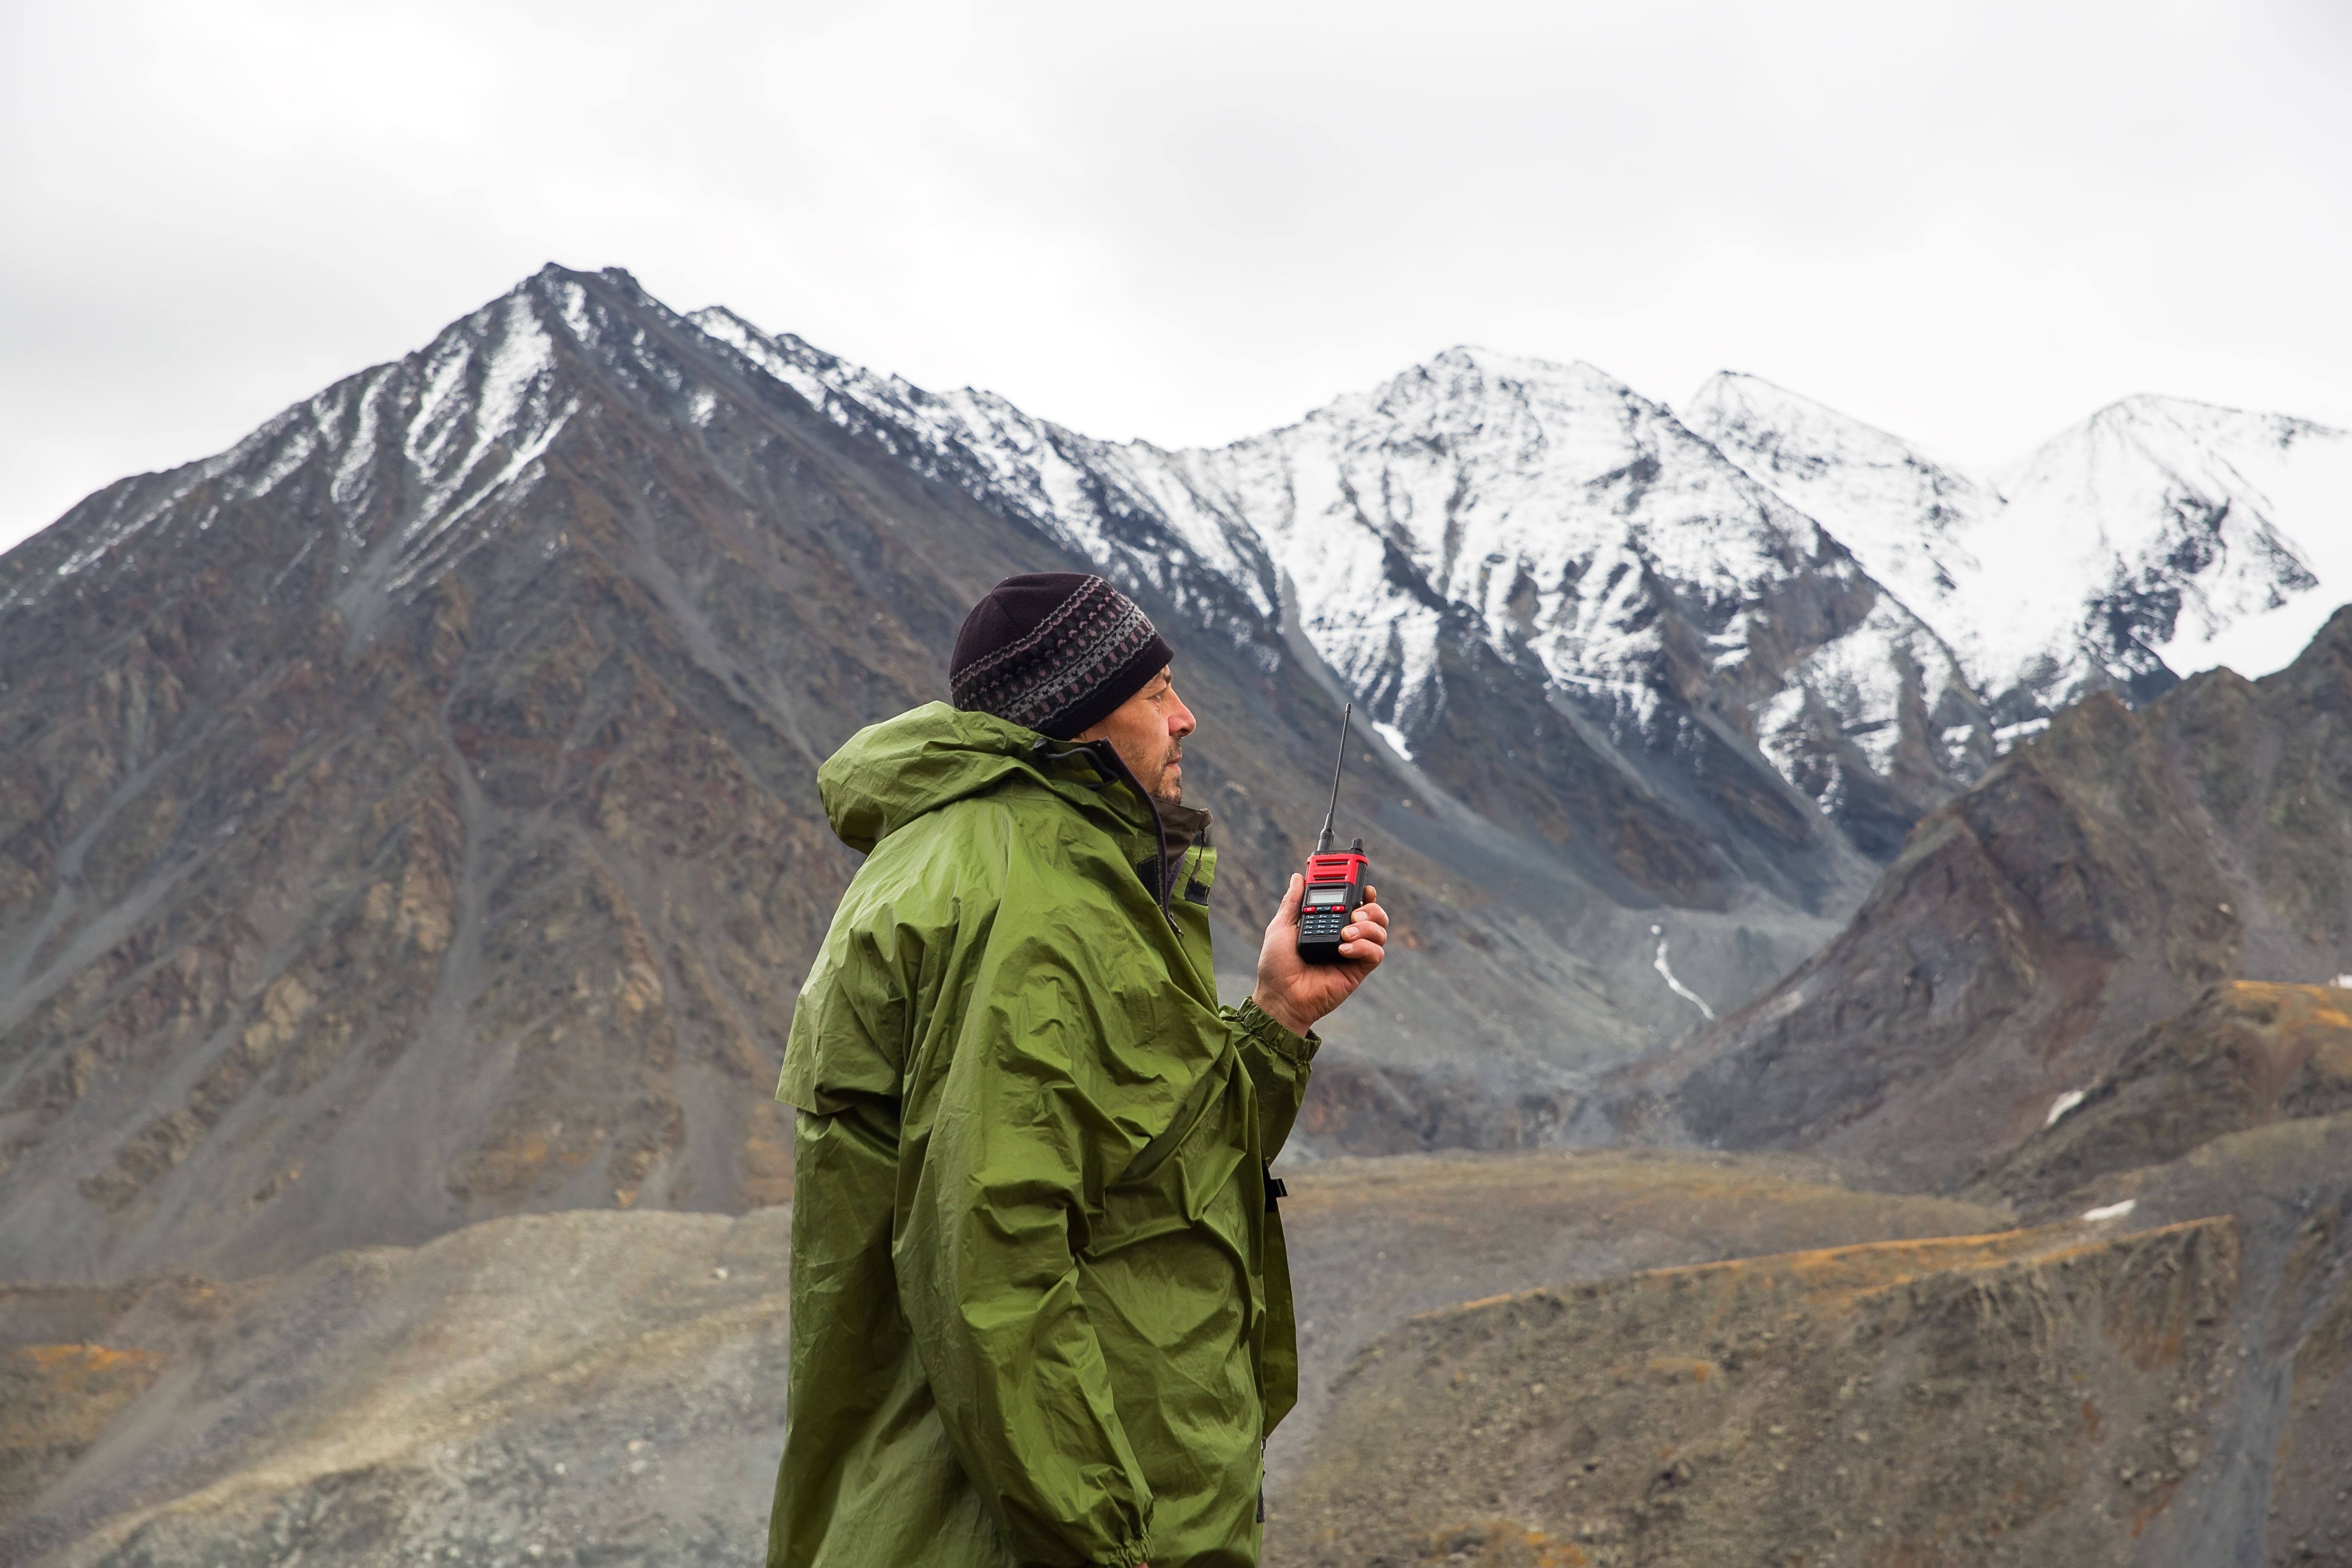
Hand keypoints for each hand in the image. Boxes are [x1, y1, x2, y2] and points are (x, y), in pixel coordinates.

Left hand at [1251, 877, 1387, 1036]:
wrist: (1281, 996)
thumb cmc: (1277, 966)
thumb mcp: (1281, 927)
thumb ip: (1293, 902)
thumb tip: (1297, 877)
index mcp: (1328, 923)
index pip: (1352, 901)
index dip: (1360, 890)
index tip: (1360, 882)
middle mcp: (1344, 936)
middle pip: (1373, 913)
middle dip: (1371, 906)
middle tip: (1354, 911)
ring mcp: (1353, 953)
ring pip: (1380, 931)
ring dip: (1368, 926)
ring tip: (1347, 932)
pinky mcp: (1358, 970)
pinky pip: (1376, 953)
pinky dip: (1365, 946)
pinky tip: (1345, 949)